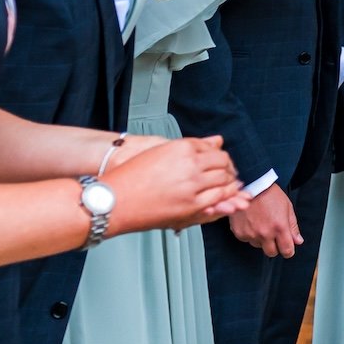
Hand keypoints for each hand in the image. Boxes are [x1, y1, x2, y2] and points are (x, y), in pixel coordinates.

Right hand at [105, 136, 247, 233]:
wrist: (113, 200)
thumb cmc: (131, 176)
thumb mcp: (161, 152)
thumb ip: (193, 146)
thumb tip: (218, 139)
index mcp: (182, 147)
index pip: (213, 148)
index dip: (219, 157)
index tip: (220, 162)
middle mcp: (190, 163)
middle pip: (222, 162)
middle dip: (228, 169)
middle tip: (229, 175)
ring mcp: (192, 184)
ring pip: (224, 180)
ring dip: (230, 184)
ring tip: (228, 187)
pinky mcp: (191, 204)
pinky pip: (218, 198)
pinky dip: (225, 198)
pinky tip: (224, 198)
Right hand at [227, 182, 300, 257]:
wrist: (250, 184)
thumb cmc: (269, 193)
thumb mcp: (287, 208)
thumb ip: (292, 227)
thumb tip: (298, 241)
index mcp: (279, 227)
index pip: (286, 251)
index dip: (288, 251)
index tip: (287, 248)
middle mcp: (265, 233)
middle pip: (271, 253)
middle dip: (275, 247)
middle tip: (273, 236)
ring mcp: (250, 233)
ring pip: (258, 245)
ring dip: (261, 239)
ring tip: (261, 223)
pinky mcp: (239, 232)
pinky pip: (246, 239)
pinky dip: (249, 234)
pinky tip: (251, 222)